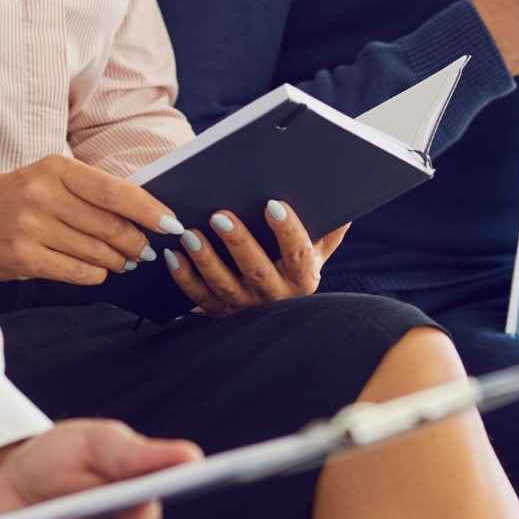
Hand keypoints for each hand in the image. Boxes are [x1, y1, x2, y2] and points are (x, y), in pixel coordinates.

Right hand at [0, 155, 184, 283]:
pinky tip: (99, 270)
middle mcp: (43, 195)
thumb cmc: (21, 198)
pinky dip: (96, 274)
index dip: (148, 210)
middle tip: (146, 250)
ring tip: (125, 261)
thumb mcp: (53, 180)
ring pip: (96, 251)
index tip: (170, 224)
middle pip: (109, 226)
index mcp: (56, 169)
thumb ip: (94, 192)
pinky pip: (77, 271)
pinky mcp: (23, 257)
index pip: (114, 191)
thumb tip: (144, 215)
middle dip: (136, 242)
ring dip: (118, 260)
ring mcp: (30, 227)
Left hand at [162, 200, 348, 315]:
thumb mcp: (316, 255)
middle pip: (257, 270)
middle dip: (238, 243)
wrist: (278, 315)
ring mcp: (246, 308)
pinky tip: (174, 255)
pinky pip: (200, 297)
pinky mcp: (220, 313)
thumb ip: (328, 233)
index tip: (273, 204)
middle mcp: (276, 297)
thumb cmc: (293, 269)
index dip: (287, 230)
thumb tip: (344, 207)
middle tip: (220, 215)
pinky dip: (185, 277)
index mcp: (303, 278)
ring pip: (224, 285)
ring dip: (206, 259)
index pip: (298, 254)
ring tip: (190, 233)